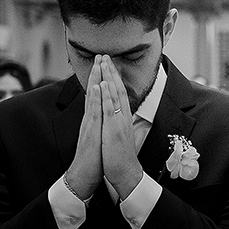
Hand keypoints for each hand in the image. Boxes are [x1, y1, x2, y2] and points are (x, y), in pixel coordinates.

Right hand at [64, 56, 104, 199]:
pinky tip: (97, 87)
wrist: (83, 177)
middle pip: (93, 93)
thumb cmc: (92, 160)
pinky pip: (94, 113)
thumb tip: (102, 117)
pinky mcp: (90, 133)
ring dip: (95, 80)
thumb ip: (98, 126)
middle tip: (100, 55)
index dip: (100, 80)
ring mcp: (89, 125)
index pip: (96, 97)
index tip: (104, 65)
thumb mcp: (97, 138)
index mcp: (93, 121)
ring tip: (98, 63)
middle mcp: (90, 120)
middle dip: (97, 74)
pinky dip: (95, 99)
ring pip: (93, 98)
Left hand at [100, 57, 142, 198]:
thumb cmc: (119, 157)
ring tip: (104, 63)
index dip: (114, 78)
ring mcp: (119, 123)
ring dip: (109, 78)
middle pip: (118, 89)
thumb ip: (117, 122)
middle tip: (105, 55)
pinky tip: (103, 85)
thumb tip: (115, 114)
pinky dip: (107, 97)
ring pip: (115, 96)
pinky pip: (110, 111)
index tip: (108, 64)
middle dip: (111, 72)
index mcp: (123, 118)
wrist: (125, 173)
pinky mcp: (113, 130)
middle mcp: (122, 117)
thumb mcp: (118, 135)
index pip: (119, 93)